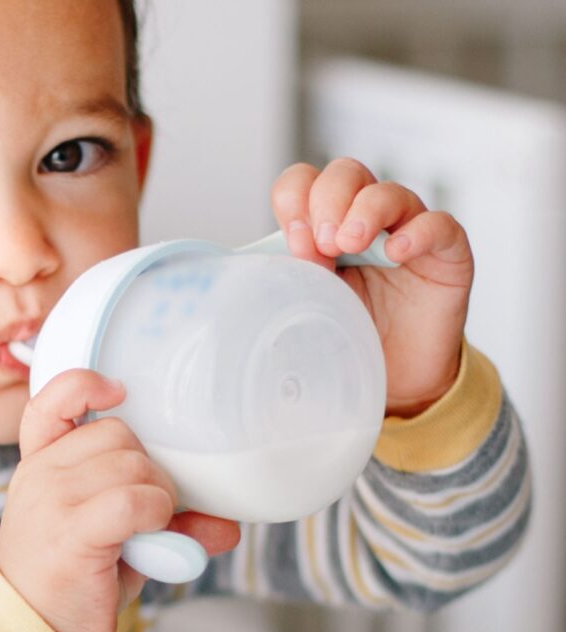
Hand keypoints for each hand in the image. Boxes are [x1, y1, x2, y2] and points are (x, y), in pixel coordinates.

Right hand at [0, 369, 239, 631]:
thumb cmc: (72, 581)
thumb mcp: (114, 537)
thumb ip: (160, 515)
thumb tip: (226, 523)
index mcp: (39, 464)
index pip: (49, 402)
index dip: (84, 386)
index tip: (117, 393)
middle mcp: (39, 474)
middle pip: (117, 433)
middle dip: (150, 467)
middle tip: (150, 509)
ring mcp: (52, 499)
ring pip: (132, 464)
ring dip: (158, 497)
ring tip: (147, 529)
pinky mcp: (71, 531)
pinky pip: (134, 500)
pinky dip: (156, 515)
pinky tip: (149, 538)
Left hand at [271, 158, 473, 416]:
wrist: (396, 376)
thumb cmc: (349, 334)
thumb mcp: (308, 301)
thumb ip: (291, 274)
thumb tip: (266, 256)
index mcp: (325, 224)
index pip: (304, 182)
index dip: (295, 199)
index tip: (294, 239)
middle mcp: (367, 218)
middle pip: (346, 173)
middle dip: (327, 200)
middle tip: (324, 243)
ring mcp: (408, 229)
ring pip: (389, 192)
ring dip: (364, 211)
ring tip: (350, 244)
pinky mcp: (447, 252)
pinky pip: (439, 224)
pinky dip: (417, 232)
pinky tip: (397, 251)